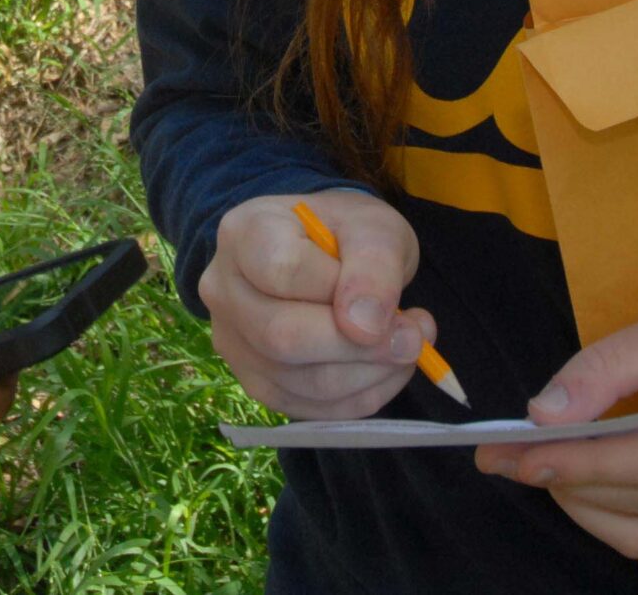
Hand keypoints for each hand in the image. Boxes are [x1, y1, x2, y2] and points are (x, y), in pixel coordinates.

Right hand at [199, 190, 437, 419]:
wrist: (323, 254)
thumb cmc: (346, 233)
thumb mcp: (373, 226)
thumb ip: (374, 266)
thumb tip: (367, 329)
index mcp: (243, 233)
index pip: (284, 271)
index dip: (344, 293)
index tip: (399, 302)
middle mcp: (222, 290)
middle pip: (282, 337)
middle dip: (363, 347)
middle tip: (415, 335)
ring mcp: (233, 343)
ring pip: (301, 382)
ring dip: (372, 374)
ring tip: (407, 345)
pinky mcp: (256, 384)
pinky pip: (312, 409)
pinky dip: (363, 396)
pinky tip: (386, 367)